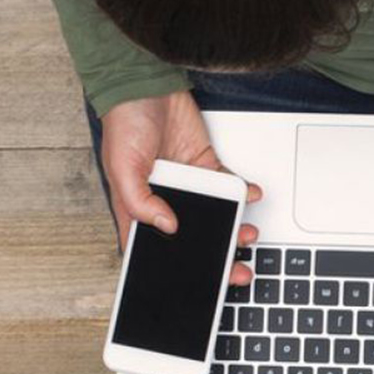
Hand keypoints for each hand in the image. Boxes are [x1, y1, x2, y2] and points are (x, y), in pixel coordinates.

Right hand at [101, 91, 262, 284]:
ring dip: (235, 228)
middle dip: (217, 257)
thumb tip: (168, 225)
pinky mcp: (207, 169)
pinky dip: (243, 193)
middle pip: (194, 239)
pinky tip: (250, 194)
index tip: (198, 286)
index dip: (176, 269)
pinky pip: (229, 187)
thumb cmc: (125, 123)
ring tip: (247, 233)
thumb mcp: (123, 166)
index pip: (157, 248)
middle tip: (237, 269)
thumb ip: (141, 200)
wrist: (147, 86)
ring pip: (217, 217)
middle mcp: (165, 201)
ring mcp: (190, 187)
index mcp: (139, 208)